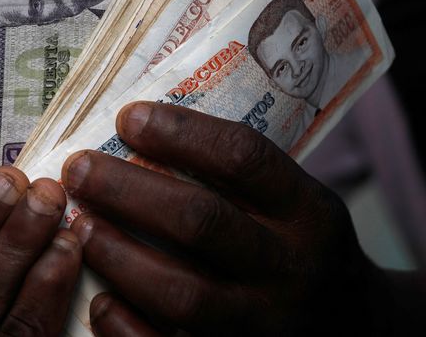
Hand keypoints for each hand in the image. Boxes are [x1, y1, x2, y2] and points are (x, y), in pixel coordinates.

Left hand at [62, 101, 416, 336]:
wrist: (354, 331)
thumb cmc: (299, 247)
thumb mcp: (295, 202)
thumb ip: (237, 175)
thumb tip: (140, 126)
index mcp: (308, 212)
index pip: (244, 159)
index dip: (180, 133)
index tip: (128, 117)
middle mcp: (290, 268)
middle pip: (201, 222)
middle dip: (128, 191)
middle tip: (78, 169)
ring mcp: (265, 324)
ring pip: (183, 293)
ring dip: (120, 256)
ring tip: (80, 227)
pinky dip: (128, 327)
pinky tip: (101, 301)